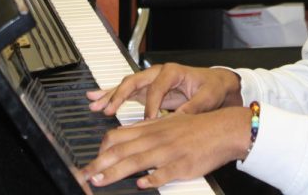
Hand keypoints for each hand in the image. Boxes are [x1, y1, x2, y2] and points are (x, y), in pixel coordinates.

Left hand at [82, 106, 251, 188]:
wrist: (223, 128)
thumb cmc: (195, 127)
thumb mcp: (166, 123)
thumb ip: (143, 130)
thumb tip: (122, 137)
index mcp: (150, 128)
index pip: (118, 136)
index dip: (101, 149)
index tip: (90, 161)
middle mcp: (156, 139)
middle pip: (121, 150)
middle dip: (99, 164)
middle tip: (84, 174)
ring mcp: (168, 152)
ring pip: (137, 161)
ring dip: (115, 172)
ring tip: (100, 181)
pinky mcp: (183, 165)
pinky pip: (165, 172)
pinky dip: (152, 179)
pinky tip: (141, 184)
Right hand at [86, 63, 242, 119]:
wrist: (215, 84)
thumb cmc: (212, 87)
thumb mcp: (208, 96)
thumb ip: (193, 107)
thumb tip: (179, 119)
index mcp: (172, 72)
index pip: (156, 88)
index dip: (152, 104)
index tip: (150, 120)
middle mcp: (157, 73)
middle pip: (134, 81)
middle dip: (119, 95)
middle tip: (108, 109)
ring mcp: (150, 81)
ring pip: (126, 86)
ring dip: (109, 95)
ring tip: (94, 103)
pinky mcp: (147, 90)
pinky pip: (126, 92)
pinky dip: (111, 96)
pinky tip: (96, 99)